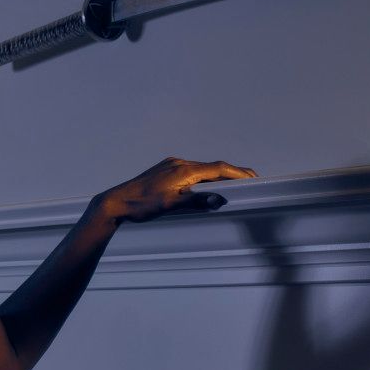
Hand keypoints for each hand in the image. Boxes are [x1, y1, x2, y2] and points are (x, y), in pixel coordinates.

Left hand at [97, 157, 257, 224]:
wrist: (116, 201)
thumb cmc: (141, 205)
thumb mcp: (170, 205)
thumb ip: (196, 201)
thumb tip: (219, 199)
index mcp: (183, 170)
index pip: (217, 168)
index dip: (237, 172)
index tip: (253, 178)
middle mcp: (179, 163)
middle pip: (212, 166)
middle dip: (232, 173)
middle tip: (250, 180)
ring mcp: (171, 165)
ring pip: (202, 168)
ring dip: (219, 175)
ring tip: (233, 184)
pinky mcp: (165, 170)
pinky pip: (192, 170)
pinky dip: (205, 176)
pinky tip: (207, 185)